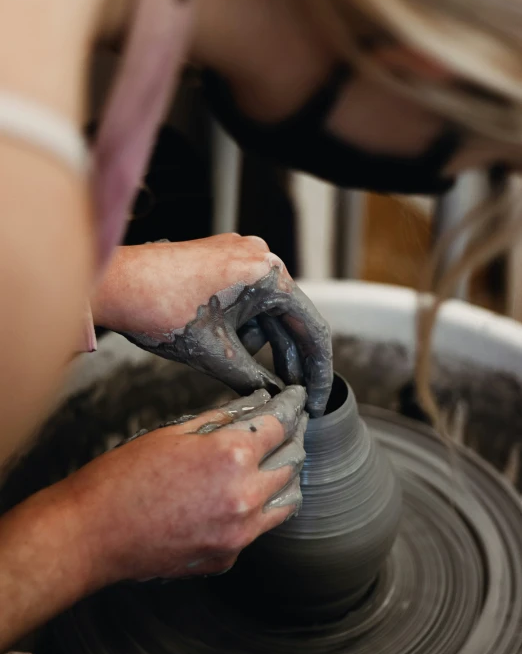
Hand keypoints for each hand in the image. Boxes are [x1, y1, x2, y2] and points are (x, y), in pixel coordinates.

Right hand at [64, 387, 307, 583]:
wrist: (91, 533)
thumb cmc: (123, 476)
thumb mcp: (174, 431)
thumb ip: (222, 418)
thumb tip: (255, 404)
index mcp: (232, 456)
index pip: (281, 423)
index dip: (293, 405)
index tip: (298, 398)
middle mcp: (245, 497)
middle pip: (293, 461)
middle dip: (294, 437)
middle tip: (290, 425)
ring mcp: (239, 534)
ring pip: (288, 500)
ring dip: (285, 477)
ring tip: (274, 460)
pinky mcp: (227, 558)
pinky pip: (258, 529)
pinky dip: (258, 509)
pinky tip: (240, 495)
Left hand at [91, 235, 332, 416]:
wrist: (110, 283)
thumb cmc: (155, 308)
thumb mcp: (214, 353)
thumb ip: (252, 378)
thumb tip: (274, 398)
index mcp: (267, 274)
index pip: (311, 328)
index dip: (319, 370)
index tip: (320, 398)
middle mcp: (259, 258)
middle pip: (290, 318)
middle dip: (290, 360)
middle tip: (294, 396)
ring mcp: (239, 256)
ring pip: (266, 312)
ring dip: (262, 346)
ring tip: (250, 376)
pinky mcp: (221, 261)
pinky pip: (246, 301)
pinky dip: (244, 328)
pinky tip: (232, 353)